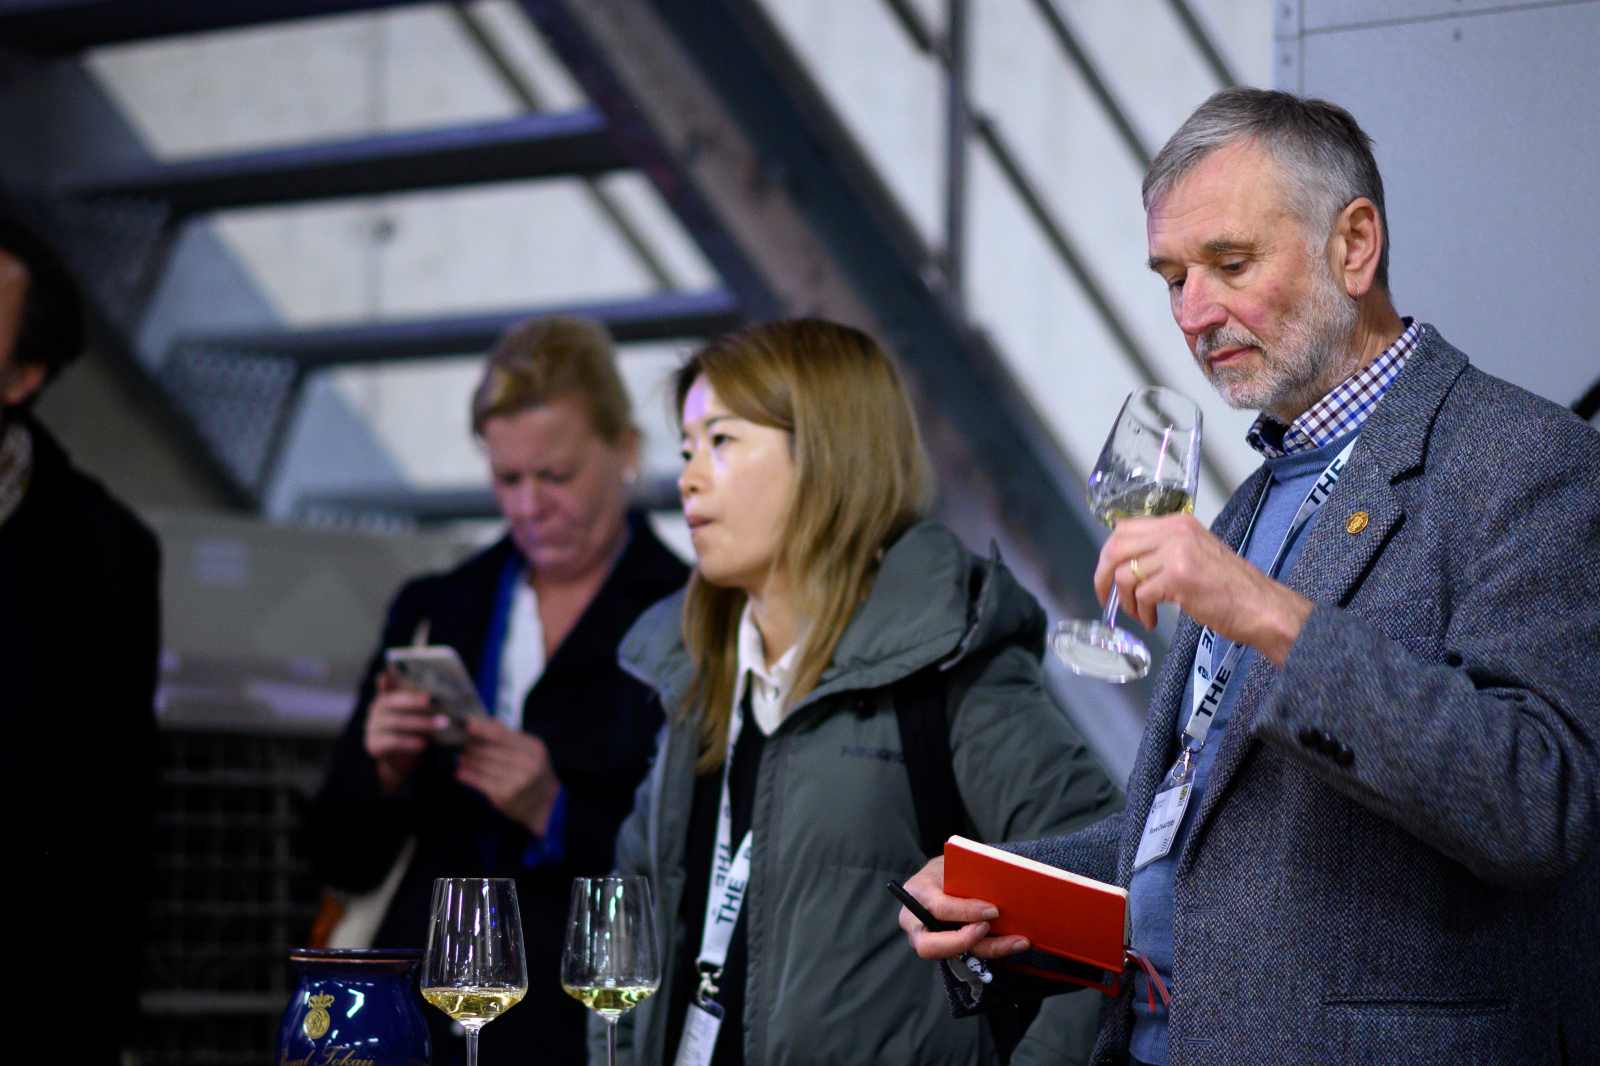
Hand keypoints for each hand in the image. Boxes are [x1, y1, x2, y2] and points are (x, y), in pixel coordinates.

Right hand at [364, 669, 450, 797]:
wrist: (404, 760)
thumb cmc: (416, 730)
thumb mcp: (422, 715)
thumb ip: (427, 701)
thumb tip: (446, 692)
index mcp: (388, 696)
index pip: (387, 682)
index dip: (389, 675)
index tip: (393, 665)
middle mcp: (376, 709)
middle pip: (393, 701)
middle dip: (417, 701)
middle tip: (438, 701)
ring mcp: (372, 727)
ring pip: (395, 722)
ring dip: (421, 723)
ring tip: (442, 724)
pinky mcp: (373, 745)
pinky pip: (391, 741)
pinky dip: (409, 742)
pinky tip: (424, 744)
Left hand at [455, 716, 562, 835]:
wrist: (547, 804)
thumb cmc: (534, 772)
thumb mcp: (530, 750)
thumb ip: (509, 736)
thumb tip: (489, 720)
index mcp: (533, 747)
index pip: (501, 734)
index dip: (481, 728)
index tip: (465, 723)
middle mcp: (527, 764)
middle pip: (489, 750)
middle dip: (471, 746)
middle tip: (460, 744)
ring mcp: (517, 782)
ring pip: (482, 766)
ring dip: (467, 761)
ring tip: (460, 758)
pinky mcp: (505, 797)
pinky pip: (480, 782)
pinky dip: (467, 776)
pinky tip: (460, 773)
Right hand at [897, 856, 1030, 961]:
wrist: (943, 877)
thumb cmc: (946, 867)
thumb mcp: (950, 862)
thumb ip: (964, 872)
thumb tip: (996, 879)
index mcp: (916, 894)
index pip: (937, 908)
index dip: (965, 911)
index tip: (992, 910)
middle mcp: (916, 924)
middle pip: (930, 946)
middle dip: (962, 941)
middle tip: (987, 928)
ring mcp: (933, 940)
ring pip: (957, 955)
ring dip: (991, 948)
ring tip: (1019, 940)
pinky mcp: (951, 948)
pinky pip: (972, 954)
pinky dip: (995, 948)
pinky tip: (1017, 941)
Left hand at [1097, 513, 1312, 666]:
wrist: (1261, 606)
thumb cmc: (1231, 588)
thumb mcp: (1195, 554)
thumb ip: (1163, 550)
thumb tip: (1126, 562)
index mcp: (1179, 523)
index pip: (1125, 528)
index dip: (1109, 553)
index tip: (1106, 573)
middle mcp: (1176, 532)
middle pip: (1116, 547)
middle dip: (1103, 576)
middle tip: (1106, 596)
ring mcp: (1177, 552)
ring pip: (1125, 574)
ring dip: (1126, 600)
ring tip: (1139, 613)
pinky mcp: (1178, 577)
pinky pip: (1141, 595)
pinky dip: (1141, 612)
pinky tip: (1152, 620)